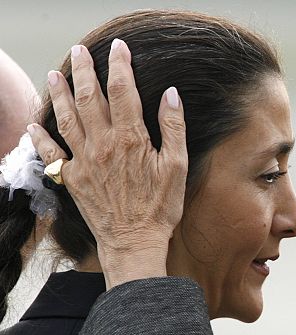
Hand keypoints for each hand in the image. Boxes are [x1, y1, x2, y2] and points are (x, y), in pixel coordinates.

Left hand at [29, 39, 187, 287]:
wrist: (135, 242)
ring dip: (59, 94)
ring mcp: (84, 160)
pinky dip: (40, 137)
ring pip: (67, 118)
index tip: (119, 48)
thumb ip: (173, 128)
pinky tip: (35, 125)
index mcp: (131, 138)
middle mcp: (103, 144)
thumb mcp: (177, 167)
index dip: (120, 66)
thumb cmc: (160, 207)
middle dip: (85, 71)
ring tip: (56, 74)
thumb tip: (170, 95)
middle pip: (90, 98)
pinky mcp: (72, 178)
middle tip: (81, 51)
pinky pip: (51, 153)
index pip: (123, 91)